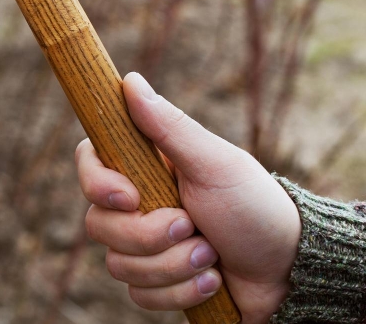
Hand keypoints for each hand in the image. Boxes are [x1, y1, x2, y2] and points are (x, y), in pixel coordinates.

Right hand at [75, 72, 300, 322]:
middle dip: (150, 236)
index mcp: (142, 168)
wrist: (288, 269)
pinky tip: (211, 282)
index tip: (130, 197)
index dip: (97, 184)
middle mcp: (134, 206)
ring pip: (119, 265)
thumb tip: (130, 80)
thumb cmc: (253, 206)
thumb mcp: (214, 164)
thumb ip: (169, 126)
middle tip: (194, 227)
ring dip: (173, 266)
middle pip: (98, 224)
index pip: (88, 166)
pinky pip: (139, 296)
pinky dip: (179, 292)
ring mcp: (142, 247)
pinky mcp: (154, 283)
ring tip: (212, 256)